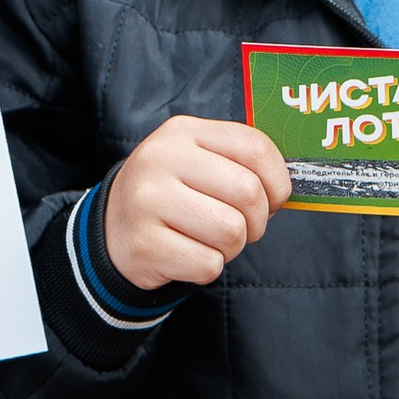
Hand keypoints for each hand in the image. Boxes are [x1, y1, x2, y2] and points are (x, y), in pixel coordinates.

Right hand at [104, 116, 291, 290]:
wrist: (112, 228)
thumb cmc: (172, 194)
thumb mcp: (198, 160)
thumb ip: (240, 163)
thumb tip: (286, 190)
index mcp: (184, 132)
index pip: (255, 147)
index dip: (278, 181)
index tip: (274, 199)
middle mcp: (162, 159)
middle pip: (248, 193)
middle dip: (257, 221)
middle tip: (240, 227)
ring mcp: (148, 201)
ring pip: (231, 232)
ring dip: (231, 247)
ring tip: (209, 239)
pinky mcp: (144, 243)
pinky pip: (208, 264)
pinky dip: (208, 267)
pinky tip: (187, 254)